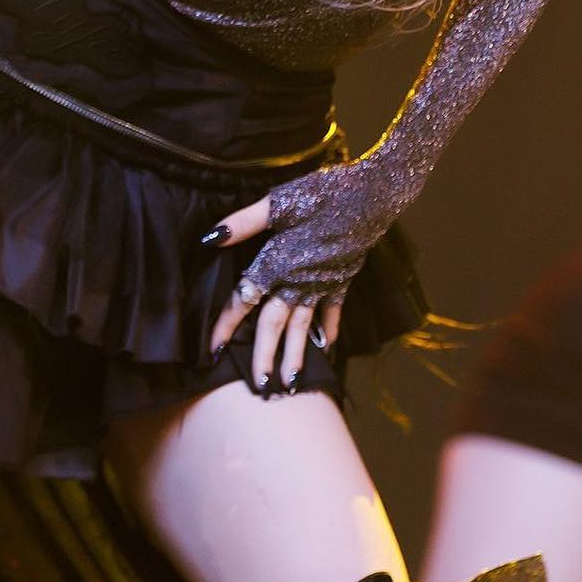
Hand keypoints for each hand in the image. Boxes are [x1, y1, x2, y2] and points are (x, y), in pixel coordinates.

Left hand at [204, 154, 405, 390]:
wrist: (371, 196)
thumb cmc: (321, 194)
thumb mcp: (278, 203)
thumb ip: (244, 222)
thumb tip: (210, 238)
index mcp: (276, 262)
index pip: (244, 299)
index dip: (226, 325)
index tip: (213, 351)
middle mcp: (297, 280)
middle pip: (275, 325)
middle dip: (265, 356)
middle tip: (259, 388)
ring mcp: (322, 283)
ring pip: (303, 327)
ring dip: (296, 356)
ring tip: (291, 384)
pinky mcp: (342, 279)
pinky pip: (333, 311)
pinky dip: (329, 329)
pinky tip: (327, 347)